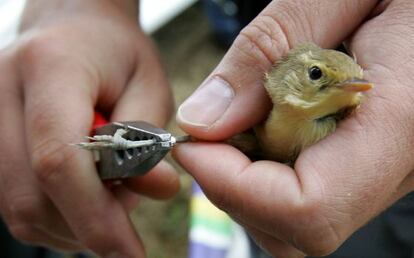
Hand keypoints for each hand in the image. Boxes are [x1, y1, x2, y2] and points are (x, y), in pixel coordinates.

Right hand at [0, 0, 178, 256]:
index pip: (59, 158)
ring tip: (107, 201)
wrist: (73, 31)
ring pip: (17, 209)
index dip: (96, 215)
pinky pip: (14, 203)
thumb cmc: (117, 56)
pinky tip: (83, 198)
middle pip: (30, 195)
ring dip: (70, 225)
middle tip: (125, 227)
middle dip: (85, 227)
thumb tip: (158, 190)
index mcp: (51, 68)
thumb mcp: (150, 86)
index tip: (130, 252)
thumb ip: (149, 139)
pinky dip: (54, 217)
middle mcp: (3, 92)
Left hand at [174, 0, 413, 256]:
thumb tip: (203, 120)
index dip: (234, 188)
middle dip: (235, 185)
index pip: (307, 208)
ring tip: (244, 118)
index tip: (193, 145)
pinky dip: (275, 167)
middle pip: (297, 228)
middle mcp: (404, 162)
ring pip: (303, 218)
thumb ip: (265, 54)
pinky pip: (318, 192)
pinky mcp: (380, 162)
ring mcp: (394, 169)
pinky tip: (273, 120)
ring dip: (251, 178)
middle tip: (212, 129)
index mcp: (403, 119)